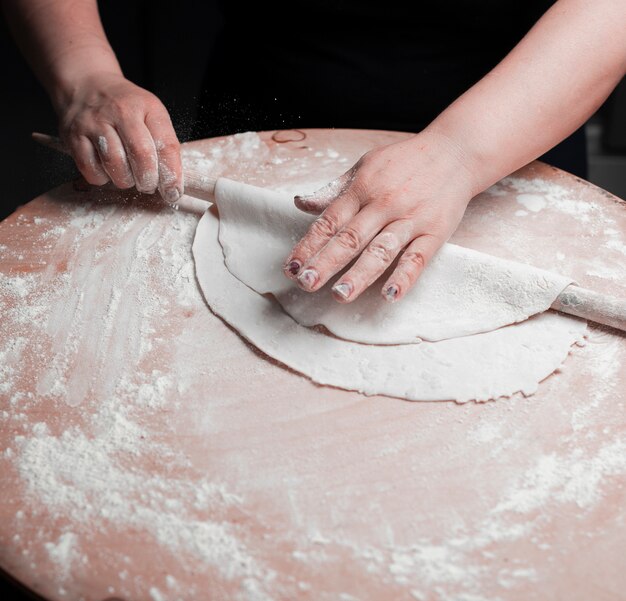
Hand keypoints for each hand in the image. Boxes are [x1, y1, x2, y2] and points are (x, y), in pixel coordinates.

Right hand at [57, 72, 182, 201]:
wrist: (86, 85)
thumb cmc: (126, 108)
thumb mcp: (151, 115)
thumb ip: (163, 145)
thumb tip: (171, 184)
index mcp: (147, 107)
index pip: (166, 145)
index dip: (172, 175)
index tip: (174, 192)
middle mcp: (120, 111)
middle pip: (141, 155)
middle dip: (148, 180)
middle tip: (148, 185)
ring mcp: (94, 123)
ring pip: (115, 165)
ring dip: (125, 180)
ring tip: (128, 175)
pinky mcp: (73, 136)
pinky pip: (91, 169)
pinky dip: (102, 177)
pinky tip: (107, 170)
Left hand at [283, 130, 475, 302]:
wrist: (455, 152)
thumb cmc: (405, 161)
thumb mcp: (365, 166)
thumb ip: (334, 190)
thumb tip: (301, 204)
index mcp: (362, 188)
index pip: (330, 221)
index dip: (309, 244)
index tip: (292, 266)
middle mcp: (384, 204)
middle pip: (350, 238)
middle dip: (326, 262)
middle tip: (306, 283)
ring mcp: (410, 219)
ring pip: (381, 250)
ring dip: (359, 274)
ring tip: (340, 294)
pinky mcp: (435, 232)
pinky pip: (418, 258)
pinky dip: (404, 277)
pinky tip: (390, 295)